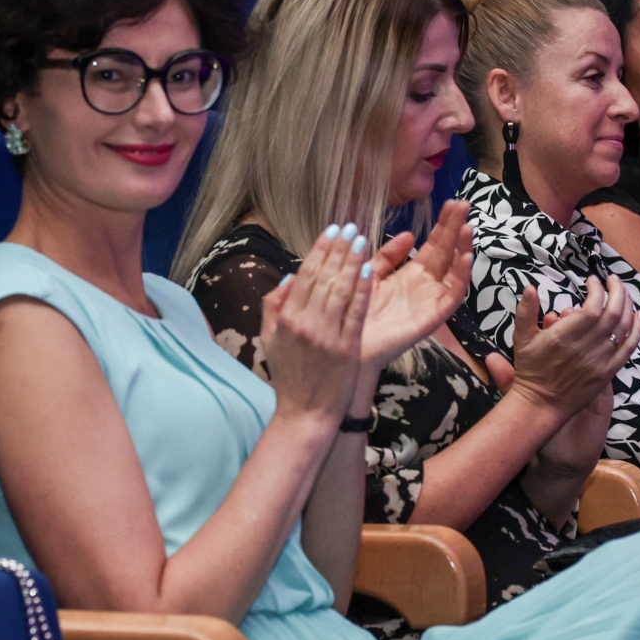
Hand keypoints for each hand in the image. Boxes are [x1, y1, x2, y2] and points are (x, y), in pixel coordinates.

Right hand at [259, 225, 372, 422]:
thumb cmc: (288, 376)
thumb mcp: (269, 339)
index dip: (320, 249)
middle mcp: (306, 324)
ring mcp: (327, 336)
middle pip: (324, 277)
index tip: (332, 230)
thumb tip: (291, 275)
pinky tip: (370, 270)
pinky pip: (356, 313)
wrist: (305, 413)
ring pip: (341, 290)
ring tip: (362, 240)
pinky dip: (363, 290)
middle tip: (350, 226)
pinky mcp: (347, 348)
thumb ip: (273, 305)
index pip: (305, 275)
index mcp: (286, 319)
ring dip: (352, 262)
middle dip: (338, 249)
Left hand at [358, 200, 473, 368]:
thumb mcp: (370, 275)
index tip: (450, 201)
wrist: (347, 342)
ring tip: (467, 226)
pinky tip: (466, 256)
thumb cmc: (357, 311)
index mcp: (411, 275)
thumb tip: (408, 234)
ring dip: (463, 249)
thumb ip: (387, 256)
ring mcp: (432, 300)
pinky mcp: (433, 316)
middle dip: (455, 228)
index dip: (443, 224)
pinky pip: (453, 295)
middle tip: (464, 204)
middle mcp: (426, 286)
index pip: (433, 245)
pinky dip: (462, 276)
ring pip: (455, 271)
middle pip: (447, 252)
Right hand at [499, 276, 639, 416]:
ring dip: (628, 306)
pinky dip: (638, 330)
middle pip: (612, 314)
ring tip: (624, 292)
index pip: (591, 308)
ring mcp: (600, 361)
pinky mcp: (608, 372)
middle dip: (616, 291)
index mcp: (564, 337)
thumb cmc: (531, 369)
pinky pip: (629, 348)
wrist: (541, 404)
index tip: (592, 281)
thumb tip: (530, 286)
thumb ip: (525, 311)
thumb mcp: (522, 338)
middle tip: (612, 280)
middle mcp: (585, 348)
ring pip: (623, 328)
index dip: (597, 291)